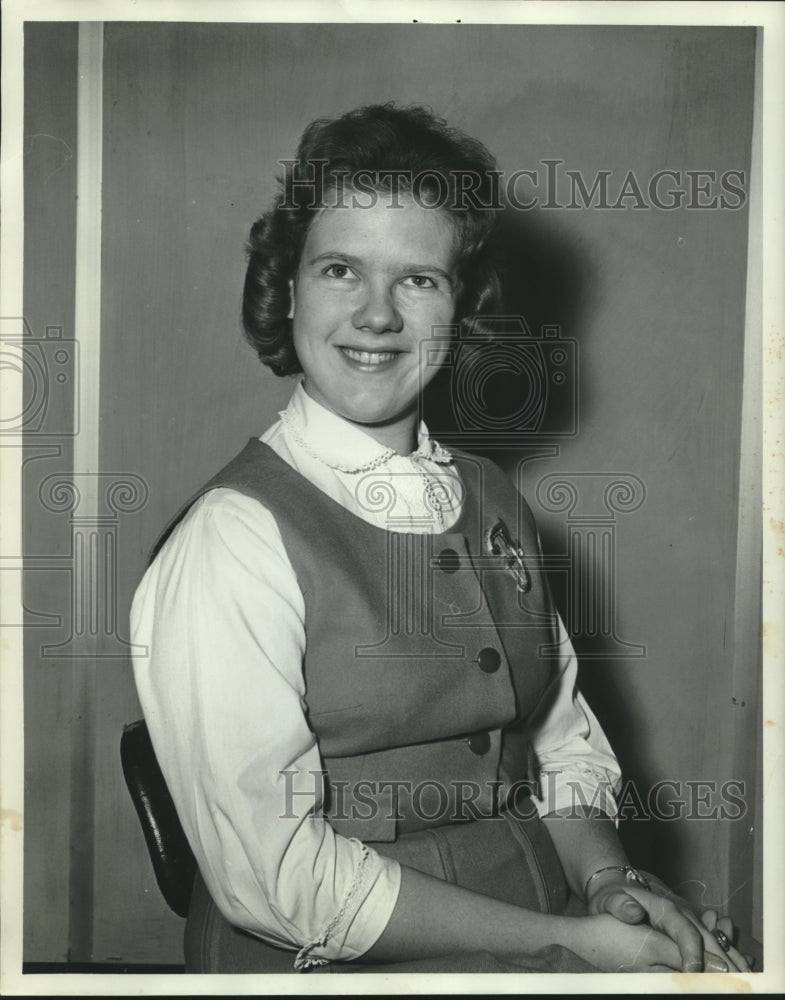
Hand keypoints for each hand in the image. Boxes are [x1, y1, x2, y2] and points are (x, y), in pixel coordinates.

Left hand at [587, 872, 748, 972]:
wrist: (619, 882)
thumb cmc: (613, 896)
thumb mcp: (609, 899)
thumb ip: (620, 906)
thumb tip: (633, 912)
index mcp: (665, 909)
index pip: (685, 932)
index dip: (692, 953)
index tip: (692, 973)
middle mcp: (683, 914)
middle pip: (707, 939)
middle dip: (720, 963)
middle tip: (730, 985)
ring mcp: (690, 920)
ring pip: (715, 941)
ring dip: (730, 960)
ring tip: (743, 980)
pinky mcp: (692, 927)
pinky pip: (713, 942)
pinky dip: (727, 956)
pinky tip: (740, 970)